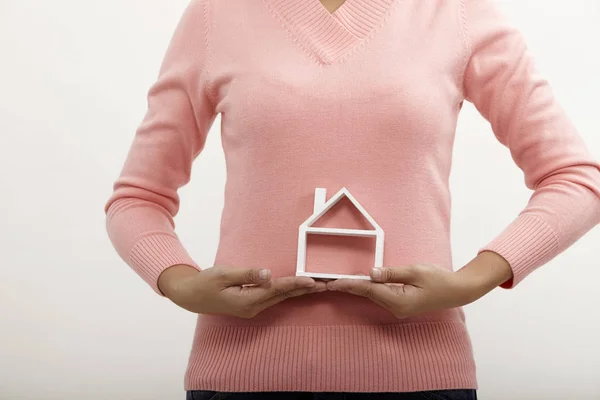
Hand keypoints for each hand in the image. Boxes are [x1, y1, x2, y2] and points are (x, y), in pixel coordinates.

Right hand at [158, 264, 326, 317]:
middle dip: (305, 290)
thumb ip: (247, 274)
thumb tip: (268, 274)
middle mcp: (253, 307)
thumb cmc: (205, 282)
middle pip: (283, 296)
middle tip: (326, 284)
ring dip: (298, 292)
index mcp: (247, 300)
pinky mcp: (250, 305)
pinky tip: (297, 289)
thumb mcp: (224, 274)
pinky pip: (273, 298)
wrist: (190, 295)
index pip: (276, 290)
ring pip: (280, 298)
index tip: (312, 281)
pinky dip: (287, 292)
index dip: (295, 284)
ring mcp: (252, 308)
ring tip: (318, 286)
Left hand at [326, 254, 510, 318]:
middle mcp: (396, 308)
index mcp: (398, 301)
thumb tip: (371, 273)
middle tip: (327, 282)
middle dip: (348, 287)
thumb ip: (391, 273)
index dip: (349, 285)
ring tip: (338, 281)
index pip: (368, 290)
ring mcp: (399, 308)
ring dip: (357, 288)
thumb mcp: (414, 271)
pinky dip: (369, 289)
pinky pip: (381, 295)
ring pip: (373, 295)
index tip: (333, 283)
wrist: (458, 290)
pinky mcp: (402, 304)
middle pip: (367, 295)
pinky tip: (359, 283)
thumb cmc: (439, 279)